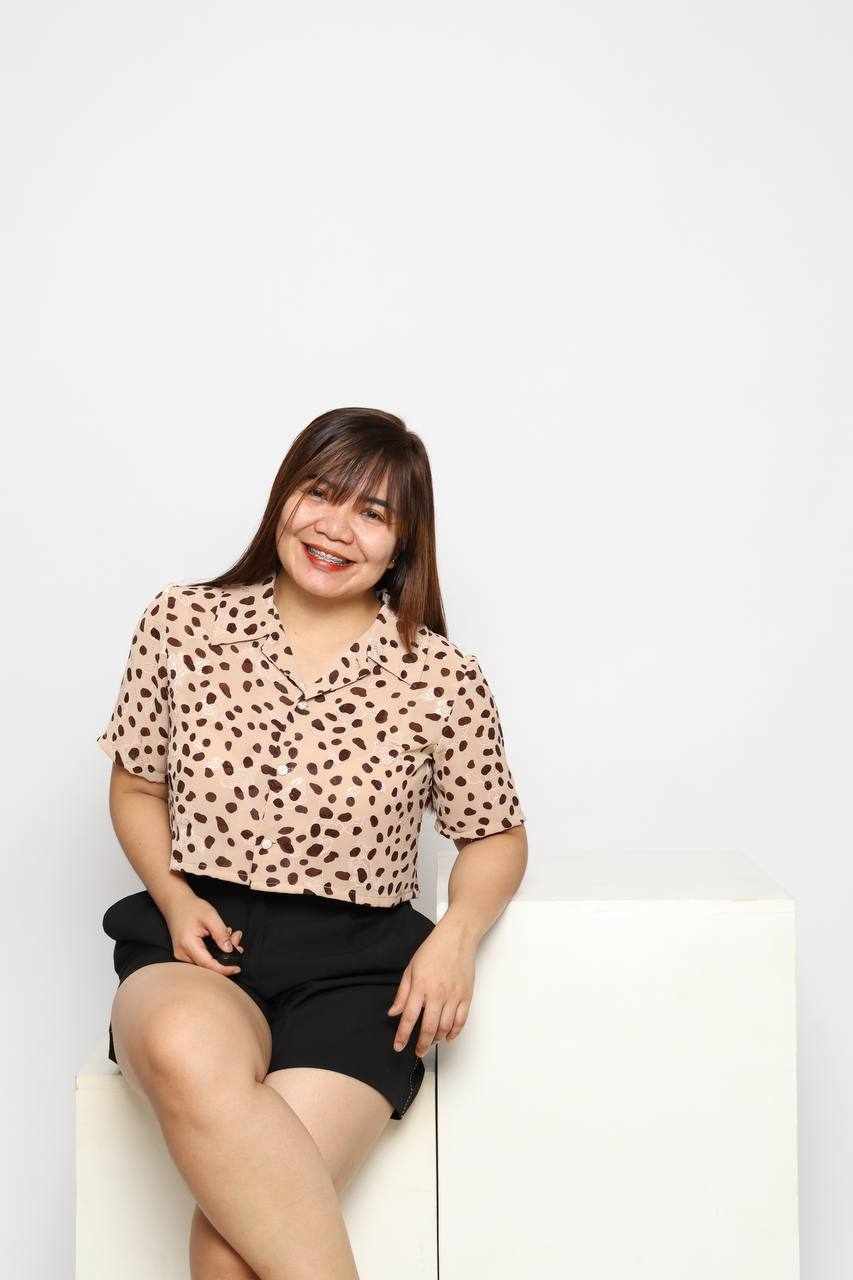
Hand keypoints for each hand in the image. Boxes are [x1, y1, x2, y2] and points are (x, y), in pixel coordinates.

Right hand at [162, 893, 244, 974]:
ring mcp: (182, 955)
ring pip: (206, 961)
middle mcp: (182, 953)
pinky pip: (202, 957)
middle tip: (237, 938)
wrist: (175, 903)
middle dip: (226, 955)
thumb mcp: (210, 916)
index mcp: (187, 944)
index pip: (208, 965)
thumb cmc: (191, 907)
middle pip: (208, 964)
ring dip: (222, 952)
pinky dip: (214, 951)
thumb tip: (229, 950)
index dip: (224, 969)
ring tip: (232, 935)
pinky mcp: (184, 953)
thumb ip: (220, 933)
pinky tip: (222, 939)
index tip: (237, 968)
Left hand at [387, 916, 475, 1056]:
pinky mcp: (466, 996)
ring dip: (437, 1039)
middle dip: (421, 1044)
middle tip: (417, 1052)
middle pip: (429, 1027)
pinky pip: (461, 1020)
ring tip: (430, 1042)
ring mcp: (453, 996)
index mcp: (421, 987)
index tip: (398, 1046)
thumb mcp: (411, 969)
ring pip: (445, 1027)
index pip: (409, 1018)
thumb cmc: (433, 950)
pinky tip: (448, 1036)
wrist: (457, 938)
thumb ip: (402, 993)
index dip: (402, 1035)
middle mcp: (437, 994)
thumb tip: (394, 1012)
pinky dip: (454, 1032)